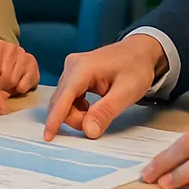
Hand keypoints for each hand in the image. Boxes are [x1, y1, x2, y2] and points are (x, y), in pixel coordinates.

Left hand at [0, 40, 39, 94]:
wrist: (2, 52)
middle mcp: (9, 48)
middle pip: (0, 80)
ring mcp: (22, 55)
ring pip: (12, 82)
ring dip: (6, 90)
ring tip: (1, 87)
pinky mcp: (33, 64)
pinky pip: (26, 84)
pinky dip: (19, 89)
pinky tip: (14, 86)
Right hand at [42, 34, 166, 140]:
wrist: (140, 51)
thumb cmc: (136, 67)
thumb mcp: (127, 92)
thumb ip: (106, 111)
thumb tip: (88, 131)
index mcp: (82, 68)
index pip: (64, 97)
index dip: (55, 119)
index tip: (48, 137)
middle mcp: (72, 66)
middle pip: (61, 102)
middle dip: (75, 118)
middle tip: (97, 124)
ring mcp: (71, 69)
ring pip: (63, 102)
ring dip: (76, 114)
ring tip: (97, 114)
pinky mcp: (73, 75)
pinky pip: (68, 98)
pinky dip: (77, 109)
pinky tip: (91, 108)